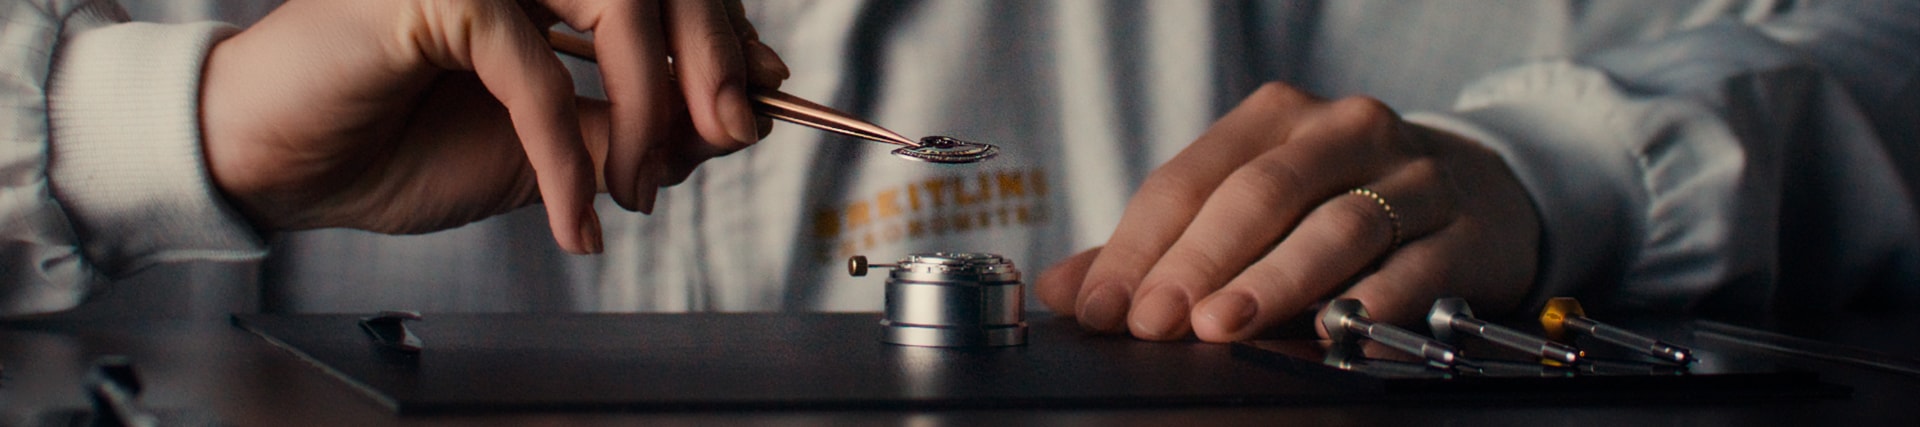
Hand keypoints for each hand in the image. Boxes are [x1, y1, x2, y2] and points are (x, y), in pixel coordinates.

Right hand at [200, 0, 788, 252]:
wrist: (283, 165)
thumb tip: (735, 118)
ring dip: (649, 112)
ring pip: (620, 12)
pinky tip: (574, 215)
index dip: (727, 33)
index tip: (764, 96)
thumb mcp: (550, 144)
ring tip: (632, 188)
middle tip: (728, 136)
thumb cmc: (398, 143)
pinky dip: (566, 156)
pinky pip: (538, 74)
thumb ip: (633, 124)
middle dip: (712, 63)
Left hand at [1034, 82, 1540, 340]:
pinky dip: (1368, 302)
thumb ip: (1156, 249)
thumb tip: (1067, 291)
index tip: (1103, 306)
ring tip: (1223, 325)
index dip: (1138, 247)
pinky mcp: (1462, 232)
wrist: (1477, 195)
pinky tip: (1330, 330)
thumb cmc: (1337, 201)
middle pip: (1258, 195)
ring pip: (1336, 227)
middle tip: (1157, 320)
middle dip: (1199, 262)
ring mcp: (1411, 179)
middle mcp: (1344, 133)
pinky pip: (1413, 268)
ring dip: (1273, 282)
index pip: (1189, 179)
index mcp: (1275, 119)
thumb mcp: (1248, 205)